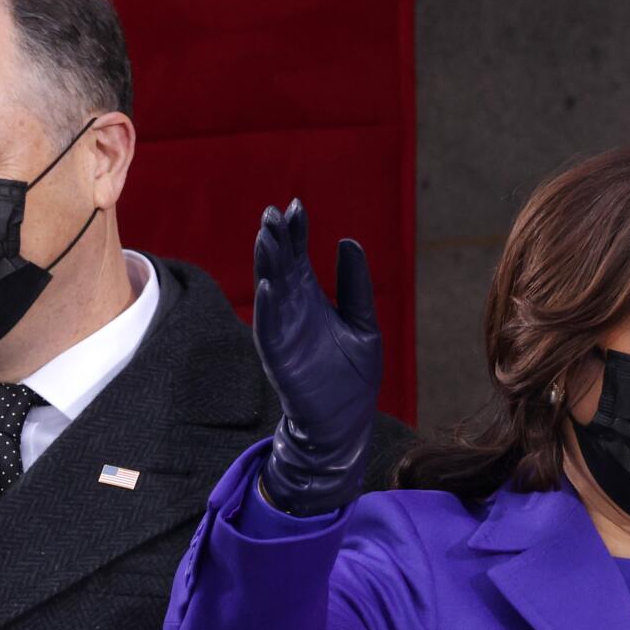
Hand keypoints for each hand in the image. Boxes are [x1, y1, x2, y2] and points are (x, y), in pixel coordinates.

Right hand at [251, 198, 382, 514]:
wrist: (345, 423)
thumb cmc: (353, 377)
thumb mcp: (363, 323)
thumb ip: (355, 285)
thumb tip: (349, 241)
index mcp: (312, 299)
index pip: (299, 256)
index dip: (297, 232)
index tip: (297, 206)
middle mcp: (293, 311)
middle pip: (281, 266)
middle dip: (276, 239)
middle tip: (272, 212)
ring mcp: (284, 332)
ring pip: (271, 290)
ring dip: (267, 264)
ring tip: (267, 236)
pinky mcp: (280, 356)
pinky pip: (270, 327)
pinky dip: (268, 307)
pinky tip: (270, 284)